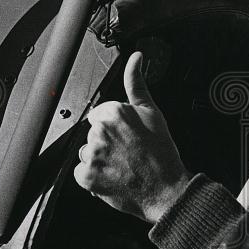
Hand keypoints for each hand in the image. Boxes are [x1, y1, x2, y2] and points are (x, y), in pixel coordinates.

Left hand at [74, 51, 192, 221]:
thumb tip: (135, 59)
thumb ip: (137, 83)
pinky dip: (94, 176)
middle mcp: (100, 132)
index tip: (128, 136)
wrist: (166, 190)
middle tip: (128, 151)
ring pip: (86, 152)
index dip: (115, 126)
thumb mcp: (153, 112)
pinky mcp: (86, 177)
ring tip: (122, 165)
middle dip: (106, 141)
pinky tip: (113, 175)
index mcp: (114, 113)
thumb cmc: (162, 154)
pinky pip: (81, 173)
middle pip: (92, 133)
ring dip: (99, 159)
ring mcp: (92, 155)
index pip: (100, 115)